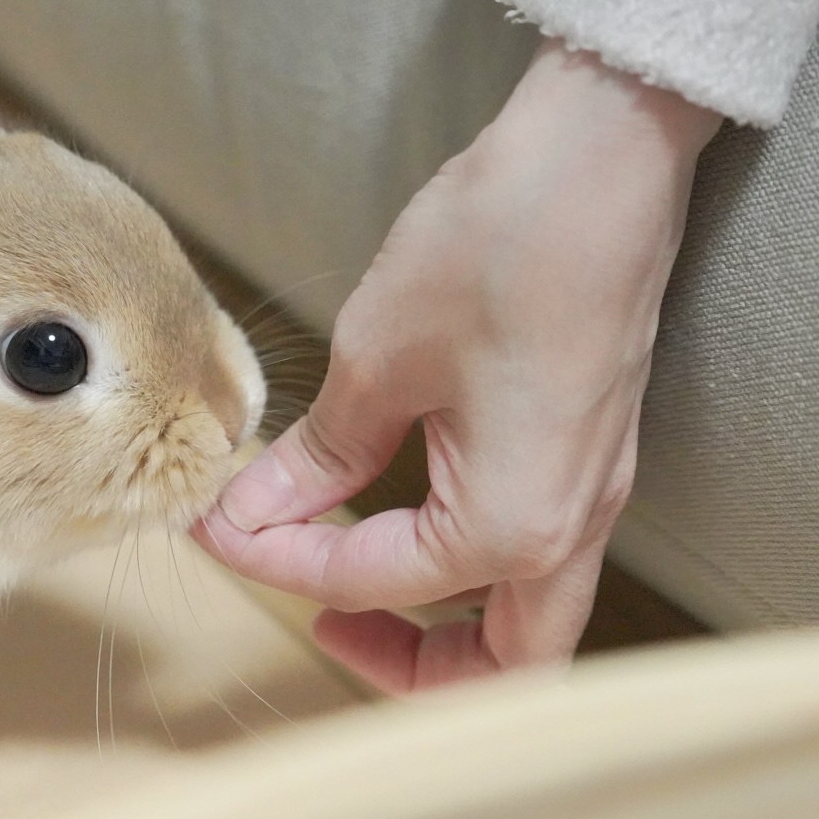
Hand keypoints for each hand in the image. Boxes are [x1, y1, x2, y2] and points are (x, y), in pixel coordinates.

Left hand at [195, 40, 721, 691]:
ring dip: (443, 623)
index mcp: (514, 523)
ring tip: (350, 577)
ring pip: (526, 615)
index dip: (280, 560)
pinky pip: (535, 550)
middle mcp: (571, 527)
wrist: (602, 152)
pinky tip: (401, 509)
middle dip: (404, 665)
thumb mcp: (379, 357)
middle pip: (500, 666)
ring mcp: (594, 490)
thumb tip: (259, 508)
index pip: (378, 582)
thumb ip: (321, 455)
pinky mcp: (592, 449)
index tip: (216, 522)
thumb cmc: (499, 245)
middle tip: (317, 618)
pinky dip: (466, 562)